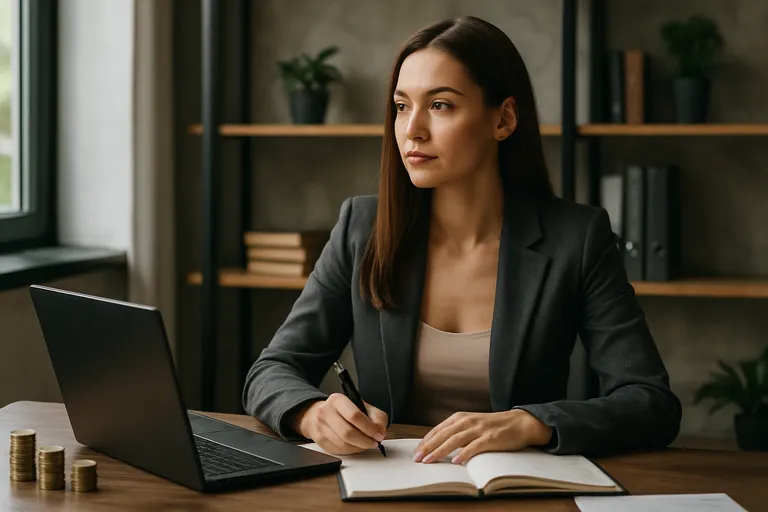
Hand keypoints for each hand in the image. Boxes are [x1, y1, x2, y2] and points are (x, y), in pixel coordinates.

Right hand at [292, 393, 387, 454]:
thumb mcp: (362, 406)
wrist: (319, 414)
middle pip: (348, 433)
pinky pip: (339, 450)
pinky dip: (352, 450)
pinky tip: (356, 445)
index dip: (369, 428)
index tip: (378, 434)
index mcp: (337, 400)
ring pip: (344, 444)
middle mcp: (326, 412)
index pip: (354, 415)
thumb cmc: (343, 410)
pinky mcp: (320, 441)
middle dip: (365, 441)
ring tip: (367, 443)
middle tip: (375, 442)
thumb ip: (376, 416)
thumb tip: (380, 431)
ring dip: (359, 447)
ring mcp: (321, 427)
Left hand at [413, 410, 551, 464]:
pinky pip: (474, 447)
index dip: (426, 440)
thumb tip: (438, 444)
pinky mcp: (490, 438)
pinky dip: (464, 454)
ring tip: (430, 460)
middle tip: (417, 458)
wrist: (519, 423)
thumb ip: (457, 431)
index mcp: (461, 417)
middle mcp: (468, 421)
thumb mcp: (472, 424)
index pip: (438, 429)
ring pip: (455, 440)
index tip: (416, 451)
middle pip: (443, 434)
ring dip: (440, 451)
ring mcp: (479, 429)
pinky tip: (455, 461)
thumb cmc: (493, 426)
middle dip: (428, 446)